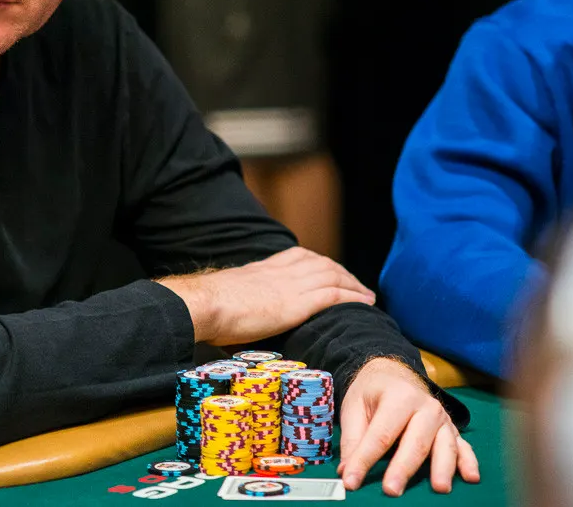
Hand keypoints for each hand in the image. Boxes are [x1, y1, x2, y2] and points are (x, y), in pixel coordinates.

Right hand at [157, 246, 374, 344]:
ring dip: (354, 284)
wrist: (205, 304)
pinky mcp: (296, 304)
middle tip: (356, 285)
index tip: (330, 271)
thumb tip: (234, 315)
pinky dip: (352, 296)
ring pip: (333, 276)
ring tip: (367, 297)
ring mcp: (290, 286)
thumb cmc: (207, 307)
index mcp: (263, 268)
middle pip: (321, 263)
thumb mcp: (227, 295)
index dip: (319, 263)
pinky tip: (364, 304)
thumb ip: (239, 299)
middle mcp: (280, 272)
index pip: (299, 256)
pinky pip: (333, 294)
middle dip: (343, 273)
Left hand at [338, 358, 480, 495]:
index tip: (352, 481)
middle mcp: (425, 406)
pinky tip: (470, 477)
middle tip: (391, 491)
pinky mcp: (452, 430)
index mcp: (398, 396)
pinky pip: (463, 447)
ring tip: (439, 488)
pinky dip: (468, 462)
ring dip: (442, 468)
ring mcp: (442, 418)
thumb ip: (352, 440)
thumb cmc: (372, 394)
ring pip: (444, 446)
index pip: (380, 434)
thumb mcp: (354, 408)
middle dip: (403, 468)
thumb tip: (347, 471)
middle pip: (415, 442)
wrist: (393, 375)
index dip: (365, 460)